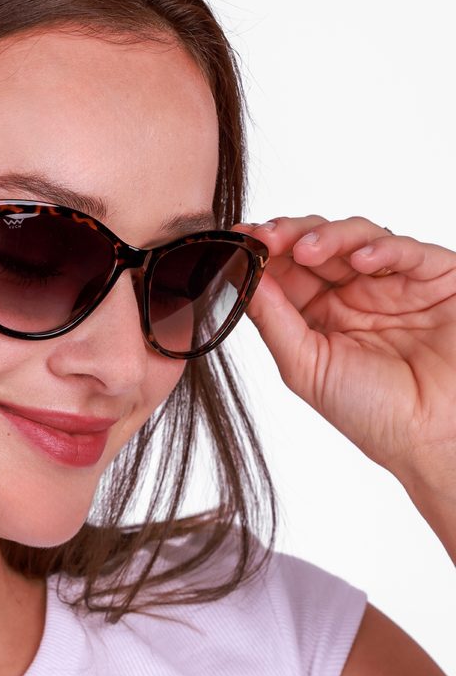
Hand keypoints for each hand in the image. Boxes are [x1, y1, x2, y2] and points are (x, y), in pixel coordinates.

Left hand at [230, 215, 455, 496]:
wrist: (434, 440)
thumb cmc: (374, 414)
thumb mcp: (306, 367)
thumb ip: (273, 320)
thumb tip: (241, 277)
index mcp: (322, 313)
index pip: (288, 268)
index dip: (264, 251)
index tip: (240, 239)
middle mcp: (356, 293)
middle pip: (318, 243)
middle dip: (289, 235)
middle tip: (266, 237)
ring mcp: (395, 282)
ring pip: (357, 236)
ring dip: (329, 236)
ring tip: (307, 250)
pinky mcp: (437, 279)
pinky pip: (408, 250)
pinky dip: (382, 248)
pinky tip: (359, 260)